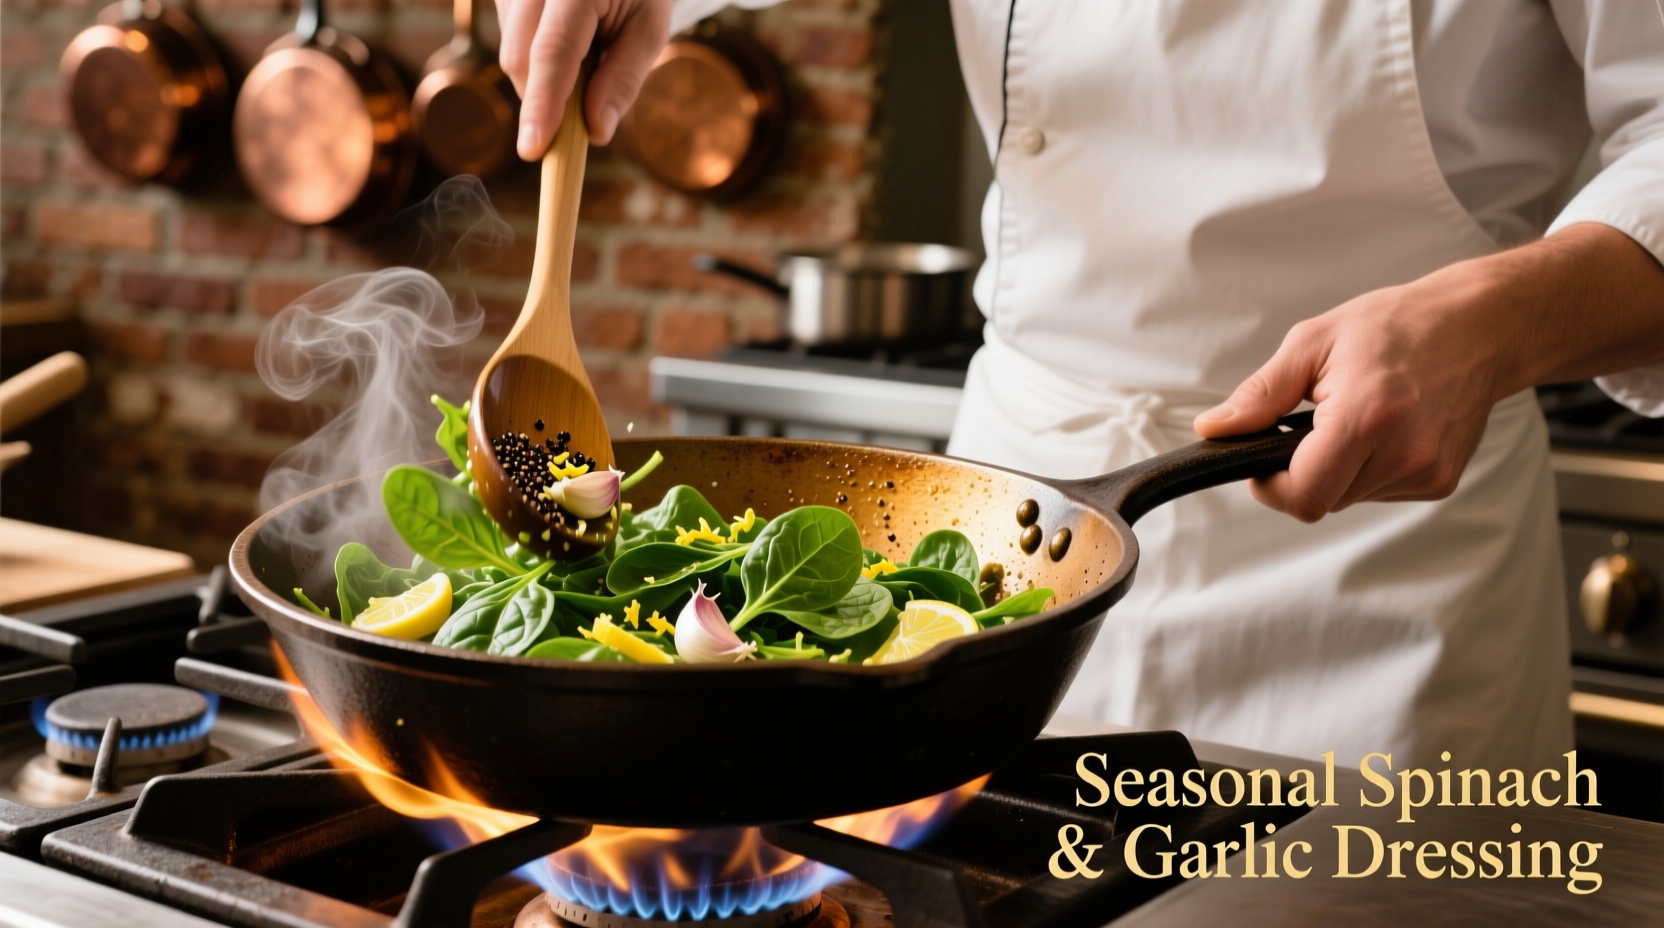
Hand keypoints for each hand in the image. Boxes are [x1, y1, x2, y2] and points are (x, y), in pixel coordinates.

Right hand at [496, 0, 672, 156]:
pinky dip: (535, 57)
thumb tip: (595, 132)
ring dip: (543, 76)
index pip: (553, 51)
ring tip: (585, 51)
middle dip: (546, 100)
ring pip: (511, 52)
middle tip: (583, 112)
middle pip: (520, 58)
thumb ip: (623, 79)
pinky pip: (509, 38)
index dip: (543, 104)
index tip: (533, 149)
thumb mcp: (647, 28)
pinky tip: (567, 40)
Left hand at [1192, 223, 1663, 522]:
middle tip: (1312, 425)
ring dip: (1337, 469)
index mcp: (1366, 418)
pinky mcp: (1441, 481)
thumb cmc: (1399, 325)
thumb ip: (1260, 395)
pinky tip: (1382, 429)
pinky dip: (1368, 469)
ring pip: (1349, 498)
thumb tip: (1215, 429)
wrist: (1480, 326)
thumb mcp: (1314, 342)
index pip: (1302, 496)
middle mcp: (1404, 453)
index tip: (1264, 460)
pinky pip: (1380, 491)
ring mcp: (1428, 472)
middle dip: (1303, 472)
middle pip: (1322, 500)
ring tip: (1356, 417)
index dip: (1270, 486)